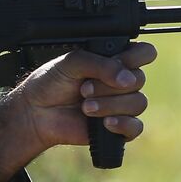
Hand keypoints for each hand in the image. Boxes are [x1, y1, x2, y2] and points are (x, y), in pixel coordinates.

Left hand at [0, 43, 156, 181]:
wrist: (36, 112)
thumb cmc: (51, 84)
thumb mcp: (72, 63)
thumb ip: (100, 65)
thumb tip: (127, 79)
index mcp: (114, 60)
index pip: (144, 53)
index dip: (136, 57)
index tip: (118, 61)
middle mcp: (121, 82)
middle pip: (139, 80)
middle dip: (109, 85)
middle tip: (84, 88)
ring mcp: (121, 105)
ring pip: (138, 103)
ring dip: (110, 105)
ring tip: (86, 107)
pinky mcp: (118, 128)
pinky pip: (136, 127)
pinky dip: (122, 124)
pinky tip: (105, 123)